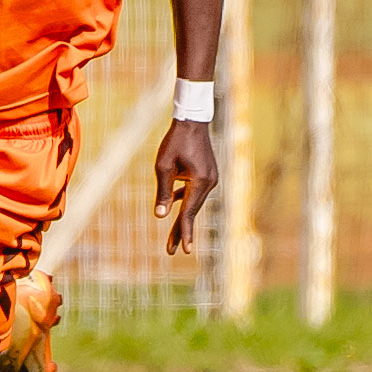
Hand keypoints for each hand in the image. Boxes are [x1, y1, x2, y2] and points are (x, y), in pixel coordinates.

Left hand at [151, 119, 217, 255]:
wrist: (192, 120)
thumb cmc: (175, 141)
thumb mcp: (163, 166)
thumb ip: (163, 192)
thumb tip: (161, 216)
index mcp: (200, 182)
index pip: (189, 212)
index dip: (184, 232)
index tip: (185, 250)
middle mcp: (209, 183)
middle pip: (192, 211)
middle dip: (181, 230)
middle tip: (172, 250)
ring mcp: (211, 178)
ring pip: (193, 202)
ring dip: (182, 216)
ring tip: (173, 238)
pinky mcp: (208, 174)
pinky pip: (194, 192)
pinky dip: (184, 198)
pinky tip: (174, 205)